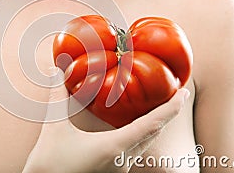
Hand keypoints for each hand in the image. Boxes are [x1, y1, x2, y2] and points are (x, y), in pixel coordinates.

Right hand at [22, 74, 189, 172]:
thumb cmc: (50, 164)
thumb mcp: (54, 127)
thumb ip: (57, 97)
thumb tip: (55, 71)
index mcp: (115, 147)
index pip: (152, 124)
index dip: (171, 108)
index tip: (184, 93)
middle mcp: (122, 160)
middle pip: (153, 134)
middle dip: (165, 114)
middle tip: (172, 95)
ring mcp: (119, 169)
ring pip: (144, 144)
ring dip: (153, 125)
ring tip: (155, 108)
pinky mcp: (112, 172)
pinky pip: (134, 151)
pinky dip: (140, 135)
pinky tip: (131, 127)